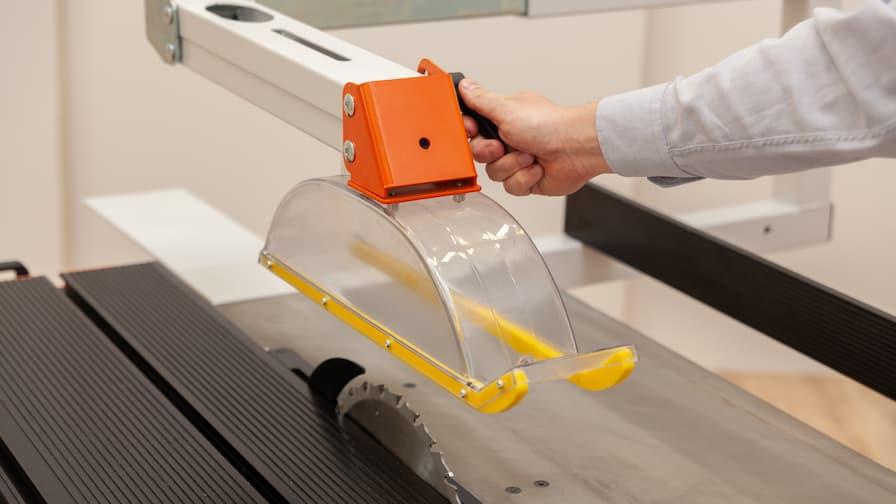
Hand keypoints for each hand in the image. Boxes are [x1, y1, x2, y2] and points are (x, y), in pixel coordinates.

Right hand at [458, 79, 610, 195]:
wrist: (576, 148)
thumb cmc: (549, 125)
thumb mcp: (506, 108)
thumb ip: (481, 100)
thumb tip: (464, 85)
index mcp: (503, 119)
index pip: (473, 127)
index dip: (469, 132)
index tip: (473, 130)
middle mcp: (510, 139)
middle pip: (480, 153)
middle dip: (490, 152)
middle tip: (502, 146)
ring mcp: (519, 160)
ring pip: (495, 173)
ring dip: (512, 165)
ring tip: (529, 156)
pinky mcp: (528, 180)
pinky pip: (511, 187)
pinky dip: (524, 178)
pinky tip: (537, 168)